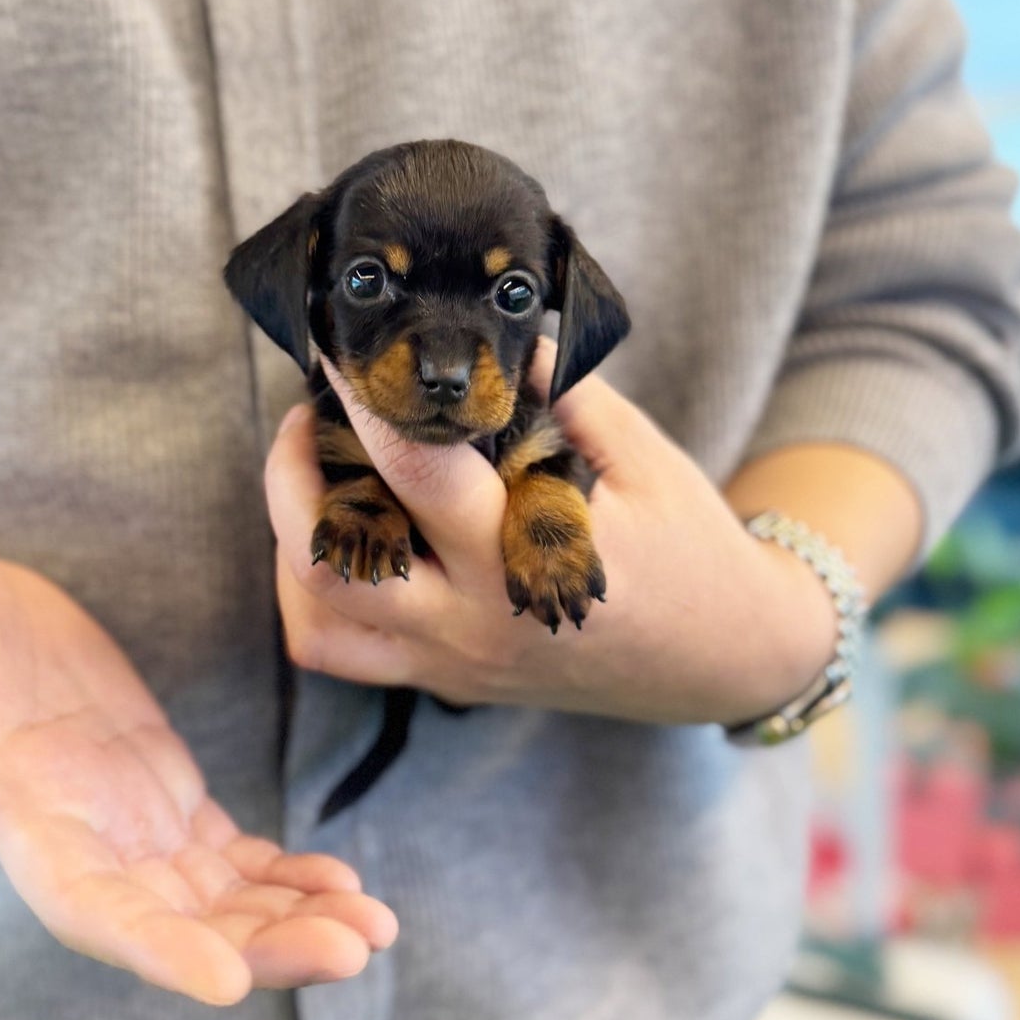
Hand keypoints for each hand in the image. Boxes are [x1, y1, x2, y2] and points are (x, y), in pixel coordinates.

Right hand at [0, 533, 396, 1005]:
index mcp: (13, 811)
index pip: (84, 905)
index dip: (153, 950)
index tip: (223, 984)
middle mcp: (76, 840)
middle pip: (175, 924)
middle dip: (262, 948)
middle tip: (352, 949)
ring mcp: (122, 823)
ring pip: (218, 902)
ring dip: (295, 922)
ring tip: (377, 928)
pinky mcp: (158, 790)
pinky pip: (232, 857)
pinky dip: (288, 877)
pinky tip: (347, 884)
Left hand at [264, 341, 836, 726]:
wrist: (726, 657)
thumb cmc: (690, 547)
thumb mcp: (643, 455)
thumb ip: (563, 396)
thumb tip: (494, 340)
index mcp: (529, 557)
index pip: (417, 472)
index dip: (368, 401)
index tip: (342, 351)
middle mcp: (477, 620)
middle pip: (334, 558)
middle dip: (296, 472)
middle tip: (311, 413)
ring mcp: (454, 660)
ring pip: (317, 618)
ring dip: (293, 542)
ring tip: (311, 476)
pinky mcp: (447, 680)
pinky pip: (338, 653)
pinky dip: (312, 599)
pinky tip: (341, 541)